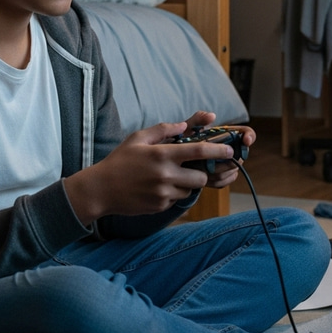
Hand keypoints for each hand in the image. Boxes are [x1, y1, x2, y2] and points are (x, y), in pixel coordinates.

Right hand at [63, 113, 254, 224]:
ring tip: (170, 177)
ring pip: (190, 191)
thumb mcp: (138, 138)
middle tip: (196, 168)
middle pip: (201, 177)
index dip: (218, 150)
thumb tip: (184, 125)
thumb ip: (163, 129)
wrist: (101, 190)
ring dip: (187, 184)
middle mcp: (165, 175)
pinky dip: (174, 193)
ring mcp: (163, 193)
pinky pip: (177, 200)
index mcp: (162, 155)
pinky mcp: (160, 206)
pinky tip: (157, 187)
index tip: (230, 150)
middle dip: (203, 173)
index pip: (198, 152)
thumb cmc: (120, 160)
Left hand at [178, 111, 255, 188]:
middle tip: (216, 161)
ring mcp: (223, 163)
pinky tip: (208, 179)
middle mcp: (227, 148)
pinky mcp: (218, 177)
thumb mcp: (185, 129)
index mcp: (223, 134)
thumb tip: (212, 116)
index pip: (245, 132)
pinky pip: (225, 181)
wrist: (170, 160)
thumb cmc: (178, 141)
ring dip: (222, 171)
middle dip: (231, 159)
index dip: (249, 136)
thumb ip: (196, 120)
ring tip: (207, 170)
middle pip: (241, 154)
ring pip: (233, 170)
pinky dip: (218, 181)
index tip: (246, 141)